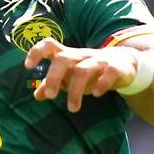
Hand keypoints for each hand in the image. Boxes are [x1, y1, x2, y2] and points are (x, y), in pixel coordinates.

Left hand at [23, 38, 140, 111]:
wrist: (125, 62)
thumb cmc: (90, 70)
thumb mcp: (71, 76)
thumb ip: (54, 84)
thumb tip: (36, 94)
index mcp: (68, 56)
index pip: (49, 45)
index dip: (37, 52)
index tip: (28, 66)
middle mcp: (81, 56)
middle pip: (63, 59)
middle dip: (54, 77)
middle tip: (51, 96)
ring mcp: (99, 61)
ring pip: (83, 70)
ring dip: (76, 90)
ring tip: (72, 108)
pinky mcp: (116, 68)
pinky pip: (109, 72)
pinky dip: (102, 83)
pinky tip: (96, 94)